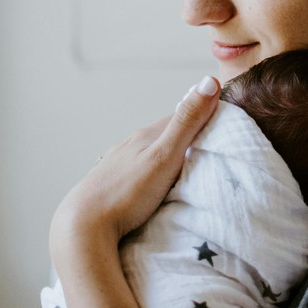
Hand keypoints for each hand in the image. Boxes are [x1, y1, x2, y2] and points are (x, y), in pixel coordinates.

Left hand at [50, 76, 220, 260]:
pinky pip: (137, 171)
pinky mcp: (110, 184)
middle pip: (165, 134)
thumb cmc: (126, 194)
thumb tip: (209, 80)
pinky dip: (151, 172)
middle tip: (211, 149)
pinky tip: (154, 185)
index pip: (181, 116)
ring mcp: (118, 164)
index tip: (225, 123)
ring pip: (150, 153)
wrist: (82, 227)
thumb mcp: (165, 156)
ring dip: (168, 156)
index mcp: (146, 135)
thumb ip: (187, 122)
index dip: (204, 116)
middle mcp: (130, 145)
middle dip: (187, 137)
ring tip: (186, 169)